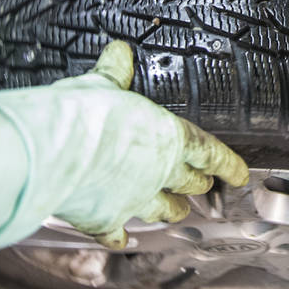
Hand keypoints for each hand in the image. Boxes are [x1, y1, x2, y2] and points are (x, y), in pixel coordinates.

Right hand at [0, 41, 248, 259]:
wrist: (49, 151)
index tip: (240, 176)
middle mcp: (160, 173)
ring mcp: (134, 200)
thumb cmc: (80, 113)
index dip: (228, 165)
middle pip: (190, 184)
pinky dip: (121, 236)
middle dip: (196, 186)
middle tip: (201, 187)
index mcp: (169, 137)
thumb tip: (119, 50)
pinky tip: (122, 238)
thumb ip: (113, 74)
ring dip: (170, 211)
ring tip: (174, 212)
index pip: (210, 153)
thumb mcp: (101, 85)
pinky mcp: (106, 221)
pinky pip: (119, 233)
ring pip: (164, 212)